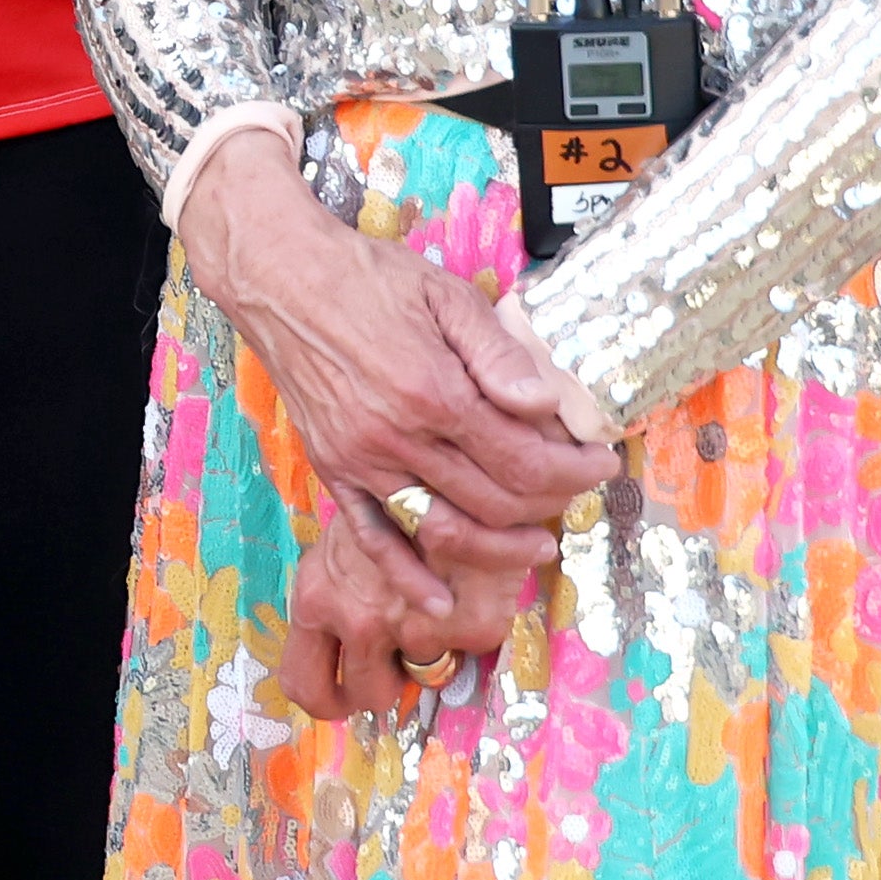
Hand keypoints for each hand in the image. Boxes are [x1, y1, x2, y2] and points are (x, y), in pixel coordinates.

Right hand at [184, 140, 610, 548]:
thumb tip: (549, 403)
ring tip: (539, 545)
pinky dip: (407, 577)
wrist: (280, 277)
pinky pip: (373, 538)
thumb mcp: (445, 293)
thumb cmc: (366, 277)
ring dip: (500, 549)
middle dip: (551, 502)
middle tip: (577, 490)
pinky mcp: (335, 471)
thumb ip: (499, 352)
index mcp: (434, 391)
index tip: (601, 463)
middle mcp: (398, 437)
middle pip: (495, 500)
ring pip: (446, 530)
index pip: (524, 458)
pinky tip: (440, 602)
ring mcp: (362, 461)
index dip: (574, 470)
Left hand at [274, 498, 536, 719]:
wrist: (454, 455)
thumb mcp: (348, 536)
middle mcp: (359, 620)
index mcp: (317, 598)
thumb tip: (349, 630)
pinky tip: (471, 581)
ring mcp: (416, 629)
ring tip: (440, 609)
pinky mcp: (471, 626)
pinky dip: (474, 622)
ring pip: (423, 679)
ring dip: (432, 657)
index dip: (326, 694)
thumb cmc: (393, 487)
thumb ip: (344, 584)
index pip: (303, 681)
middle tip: (400, 660)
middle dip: (383, 686)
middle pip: (363, 696)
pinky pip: (472, 647)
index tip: (344, 689)